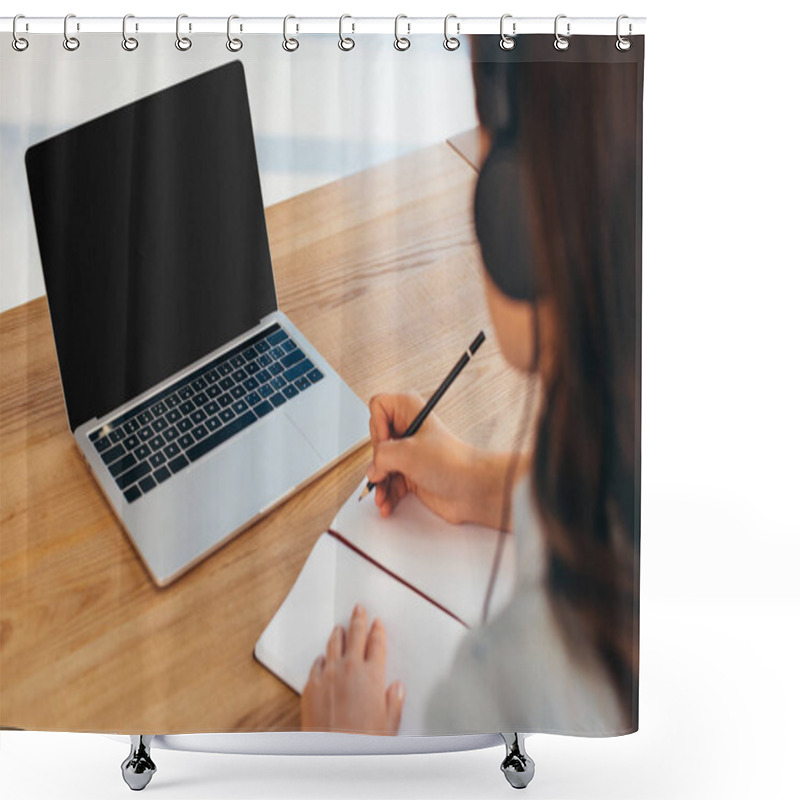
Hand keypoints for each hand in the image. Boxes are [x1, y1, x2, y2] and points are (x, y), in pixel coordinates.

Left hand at [301, 604, 403, 734]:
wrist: (333, 753)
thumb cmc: (363, 741)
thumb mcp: (389, 723)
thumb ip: (393, 702)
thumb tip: (396, 689)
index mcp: (372, 675)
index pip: (376, 644)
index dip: (377, 631)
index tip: (377, 623)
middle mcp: (349, 669)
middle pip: (355, 635)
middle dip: (358, 620)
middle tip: (358, 609)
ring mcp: (328, 674)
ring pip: (333, 645)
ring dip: (338, 634)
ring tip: (340, 627)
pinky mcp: (311, 685)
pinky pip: (316, 664)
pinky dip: (321, 658)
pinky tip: (323, 657)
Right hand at [366, 392, 500, 525]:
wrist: (473, 489)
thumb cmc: (452, 462)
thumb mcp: (407, 453)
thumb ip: (381, 457)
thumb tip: (373, 469)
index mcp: (410, 411)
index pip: (378, 407)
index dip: (377, 426)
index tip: (385, 443)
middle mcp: (409, 431)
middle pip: (376, 440)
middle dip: (376, 461)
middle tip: (382, 472)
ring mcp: (410, 453)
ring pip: (381, 465)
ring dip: (379, 483)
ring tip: (382, 496)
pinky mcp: (412, 474)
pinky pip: (389, 482)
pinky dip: (386, 494)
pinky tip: (387, 504)